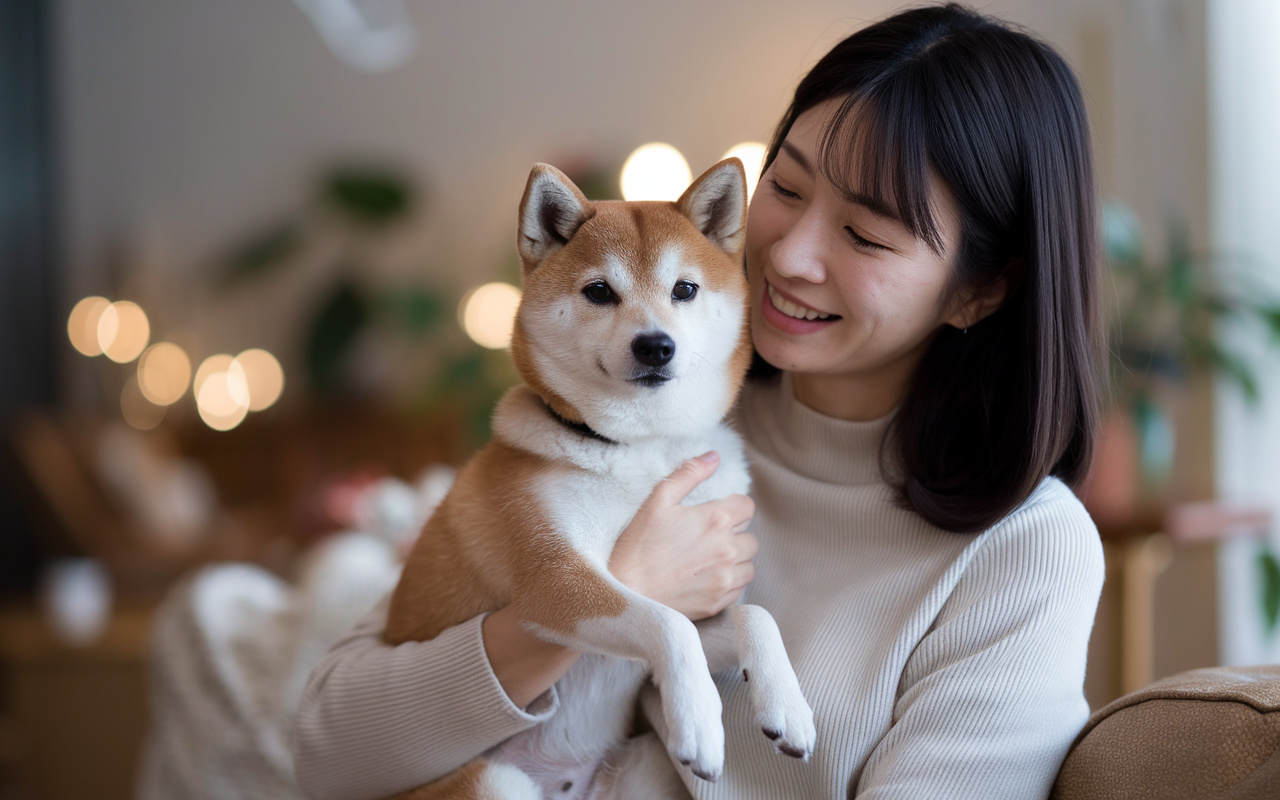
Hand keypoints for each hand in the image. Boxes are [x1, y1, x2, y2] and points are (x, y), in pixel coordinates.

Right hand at [610, 452, 756, 619]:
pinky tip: (705, 577)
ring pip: (749, 563)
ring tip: (708, 558)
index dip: (731, 507)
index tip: (714, 514)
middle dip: (734, 534)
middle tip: (706, 538)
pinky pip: (740, 587)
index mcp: (715, 520)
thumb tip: (714, 457)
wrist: (625, 593)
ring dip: (735, 559)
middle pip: (750, 536)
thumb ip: (689, 474)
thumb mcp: (658, 500)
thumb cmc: (638, 545)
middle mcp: (727, 549)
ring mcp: (725, 578)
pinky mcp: (719, 601)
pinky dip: (729, 581)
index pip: (747, 507)